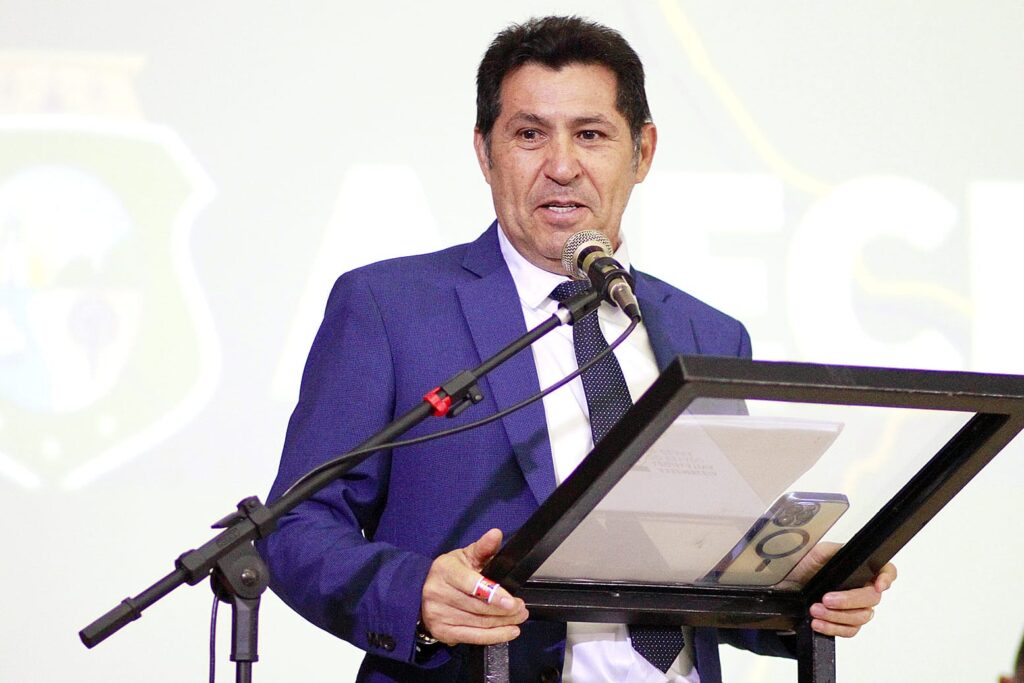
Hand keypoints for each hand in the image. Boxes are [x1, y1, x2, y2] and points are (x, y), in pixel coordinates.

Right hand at [420, 528, 528, 645]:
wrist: (421, 593)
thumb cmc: (449, 573)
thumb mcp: (464, 556)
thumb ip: (483, 548)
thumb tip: (495, 534)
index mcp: (444, 570)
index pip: (471, 584)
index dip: (493, 594)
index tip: (511, 600)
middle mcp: (438, 593)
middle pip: (477, 607)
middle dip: (504, 609)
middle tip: (521, 607)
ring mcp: (438, 615)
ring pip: (478, 623)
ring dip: (504, 622)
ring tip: (519, 616)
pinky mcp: (442, 632)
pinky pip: (473, 637)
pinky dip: (495, 636)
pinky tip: (510, 631)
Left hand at [787, 542, 896, 637]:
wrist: (785, 586)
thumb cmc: (802, 567)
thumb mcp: (817, 552)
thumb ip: (836, 550)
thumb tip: (849, 552)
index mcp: (859, 569)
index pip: (886, 571)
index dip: (887, 578)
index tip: (878, 585)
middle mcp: (860, 588)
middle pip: (872, 599)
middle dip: (848, 601)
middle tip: (826, 599)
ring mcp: (854, 607)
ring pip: (861, 617)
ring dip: (837, 616)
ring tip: (815, 610)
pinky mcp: (844, 623)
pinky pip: (849, 631)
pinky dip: (833, 628)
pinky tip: (818, 623)